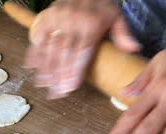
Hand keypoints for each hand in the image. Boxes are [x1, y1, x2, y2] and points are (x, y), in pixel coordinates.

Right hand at [24, 0, 140, 98]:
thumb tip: (134, 49)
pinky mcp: (46, 17)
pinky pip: (39, 37)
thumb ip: (123, 34)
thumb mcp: (117, 16)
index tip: (70, 87)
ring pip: (50, 47)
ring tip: (44, 85)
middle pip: (64, 53)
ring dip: (46, 68)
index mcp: (90, 24)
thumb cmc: (102, 5)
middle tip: (56, 93)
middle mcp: (71, 22)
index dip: (75, 71)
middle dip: (59, 75)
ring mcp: (57, 19)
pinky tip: (32, 68)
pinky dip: (34, 52)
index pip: (82, 52)